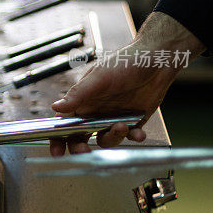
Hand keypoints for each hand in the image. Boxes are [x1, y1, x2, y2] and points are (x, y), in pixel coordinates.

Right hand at [49, 12, 204, 155]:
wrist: (157, 60)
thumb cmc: (125, 62)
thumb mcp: (99, 78)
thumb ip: (78, 94)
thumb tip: (55, 107)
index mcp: (83, 101)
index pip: (64, 124)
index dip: (58, 139)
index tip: (56, 152)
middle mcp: (96, 112)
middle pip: (81, 138)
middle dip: (80, 148)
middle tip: (84, 152)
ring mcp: (114, 118)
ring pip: (106, 139)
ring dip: (113, 137)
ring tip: (122, 126)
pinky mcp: (133, 121)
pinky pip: (130, 136)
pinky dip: (134, 136)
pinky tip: (139, 133)